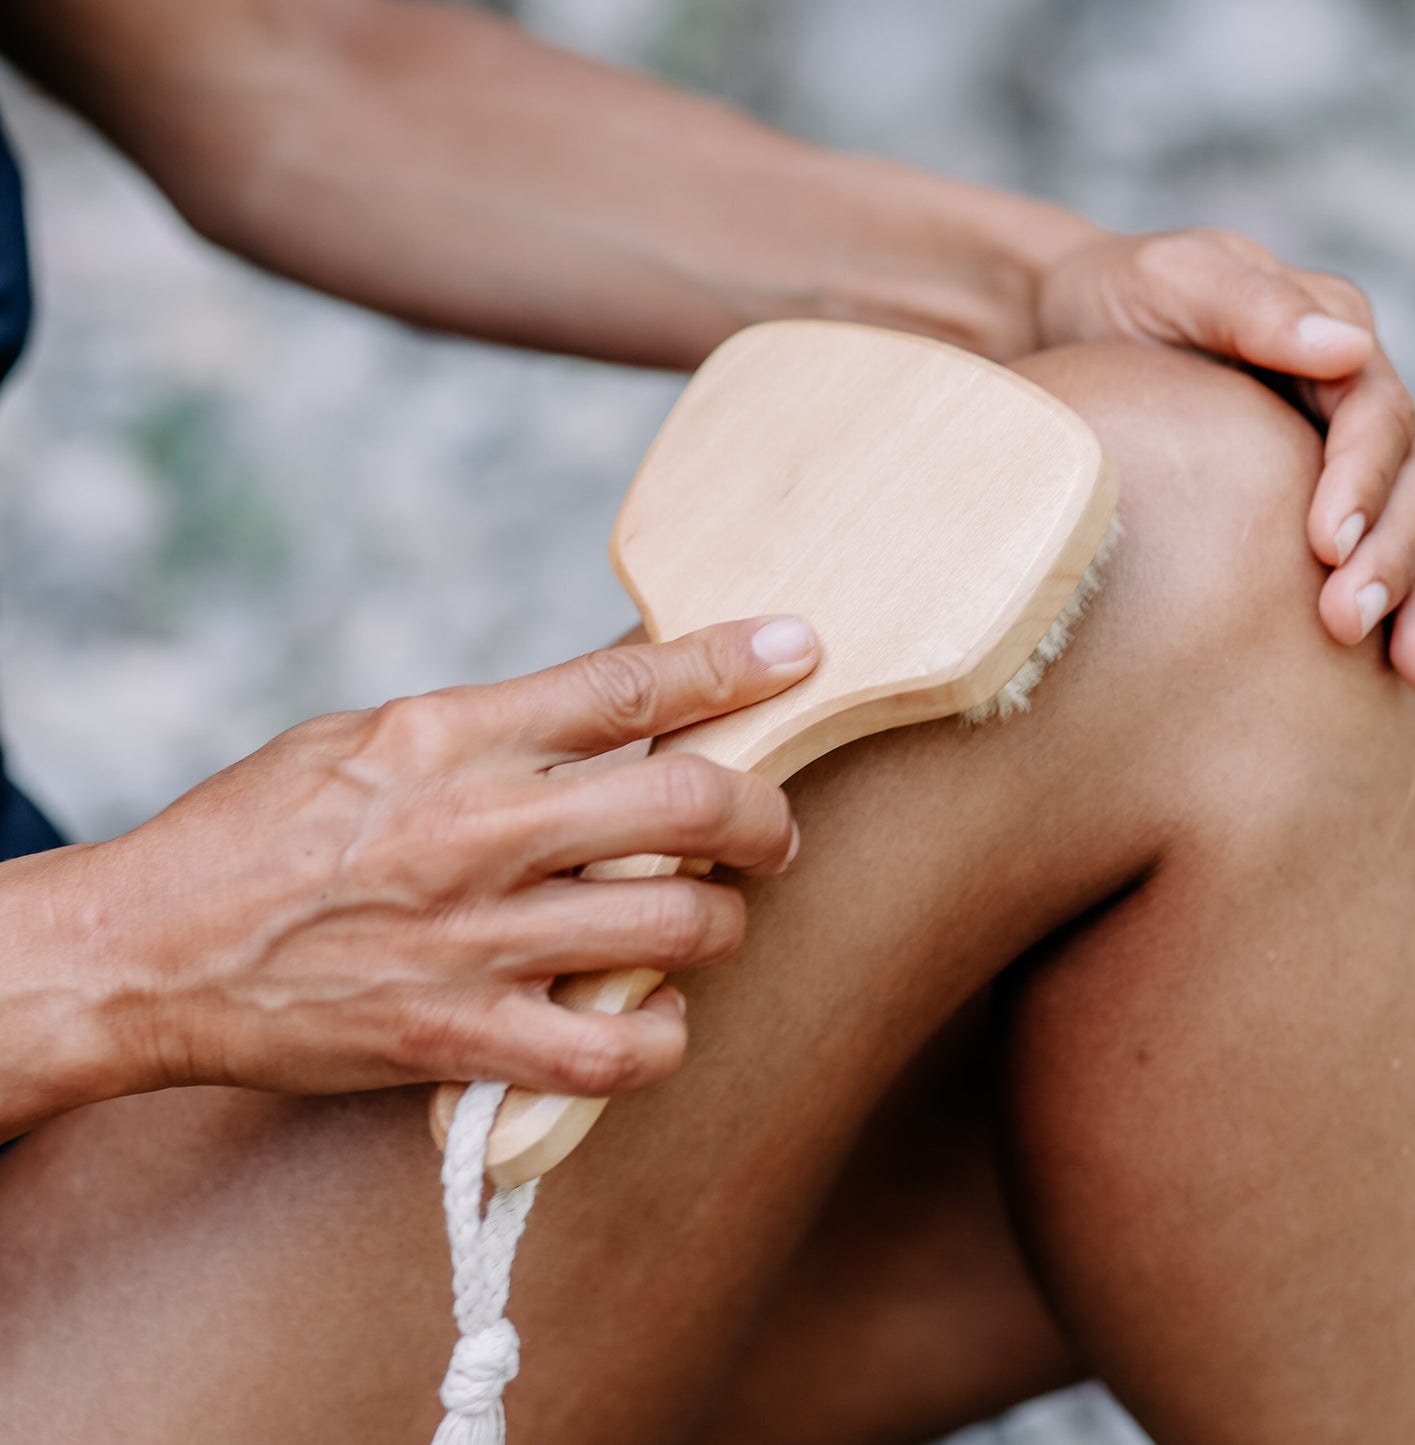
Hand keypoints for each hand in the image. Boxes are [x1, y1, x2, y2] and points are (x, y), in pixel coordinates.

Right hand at [53, 617, 818, 1112]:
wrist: (149, 952)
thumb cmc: (261, 832)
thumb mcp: (376, 734)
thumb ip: (499, 724)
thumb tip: (621, 707)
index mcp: (452, 735)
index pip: (626, 683)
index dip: (730, 659)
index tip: (796, 648)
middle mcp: (479, 831)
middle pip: (689, 805)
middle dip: (765, 815)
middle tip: (772, 827)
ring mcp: (476, 941)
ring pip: (678, 928)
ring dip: (719, 922)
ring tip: (703, 920)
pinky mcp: (461, 1041)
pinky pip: (613, 1054)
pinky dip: (658, 1038)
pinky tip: (648, 1017)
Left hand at [1038, 229, 1414, 687]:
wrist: (1071, 324)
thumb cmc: (1119, 298)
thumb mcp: (1172, 278)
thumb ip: (1248, 307)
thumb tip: (1345, 348)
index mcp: (1330, 335)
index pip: (1375, 413)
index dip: (1359, 479)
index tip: (1325, 545)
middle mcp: (1350, 396)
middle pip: (1410, 478)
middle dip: (1394, 555)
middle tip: (1348, 622)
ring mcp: (1335, 451)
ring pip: (1410, 523)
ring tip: (1410, 667)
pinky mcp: (1306, 498)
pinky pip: (1369, 551)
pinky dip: (1394, 603)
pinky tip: (1394, 672)